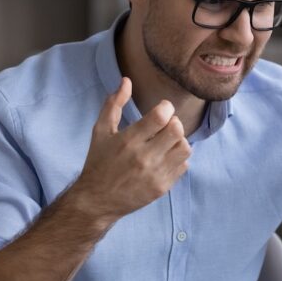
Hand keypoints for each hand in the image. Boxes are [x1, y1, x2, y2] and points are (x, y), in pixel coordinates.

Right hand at [74, 77, 191, 220]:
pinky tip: (165, 157)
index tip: (161, 109)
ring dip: (178, 140)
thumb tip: (126, 81)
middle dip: (174, 123)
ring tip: (166, 142)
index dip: (166, 108)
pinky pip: (183, 165)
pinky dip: (178, 158)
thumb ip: (114, 104)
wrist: (97, 200)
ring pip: (185, 148)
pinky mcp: (162, 187)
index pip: (161, 116)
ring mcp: (155, 174)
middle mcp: (144, 157)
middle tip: (164, 125)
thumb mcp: (101, 131)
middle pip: (177, 130)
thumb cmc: (98, 162)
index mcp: (129, 140)